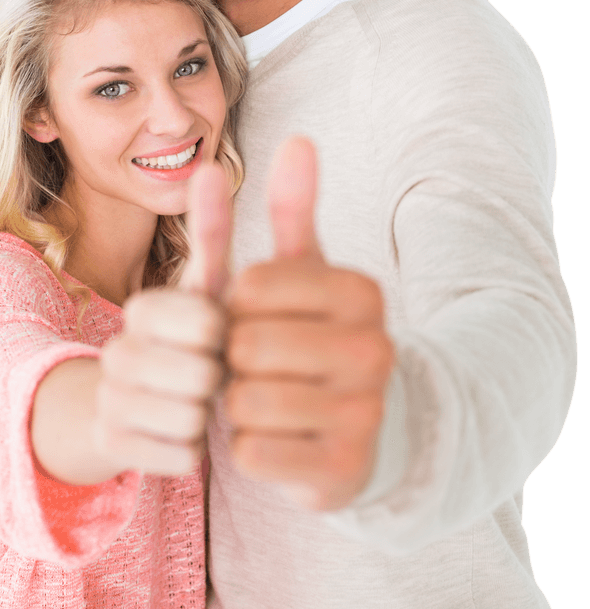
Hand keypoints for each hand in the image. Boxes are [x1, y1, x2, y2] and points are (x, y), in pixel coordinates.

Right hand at [94, 161, 230, 475]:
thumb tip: (210, 163)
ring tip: (200, 400)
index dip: (228, 333)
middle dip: (221, 376)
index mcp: (147, 307)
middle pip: (202, 374)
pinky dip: (193, 448)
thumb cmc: (193, 336)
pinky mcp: (113, 443)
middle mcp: (120, 349)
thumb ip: (213, 228)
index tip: (222, 332)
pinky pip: (181, 454)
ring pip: (191, 417)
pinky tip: (184, 432)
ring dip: (209, 414)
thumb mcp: (206, 285)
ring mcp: (111, 397)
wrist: (137, 405)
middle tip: (214, 370)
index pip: (208, 321)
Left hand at [224, 137, 393, 510]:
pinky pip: (253, 453)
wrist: (367, 427)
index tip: (257, 318)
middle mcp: (374, 349)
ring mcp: (366, 413)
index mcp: (361, 292)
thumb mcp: (308, 273)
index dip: (235, 307)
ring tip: (264, 396)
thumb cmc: (317, 335)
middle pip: (245, 346)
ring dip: (238, 402)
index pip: (250, 287)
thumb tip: (297, 138)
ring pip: (246, 401)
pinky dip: (248, 446)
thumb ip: (296, 208)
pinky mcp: (345, 470)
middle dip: (234, 357)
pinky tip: (276, 437)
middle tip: (254, 364)